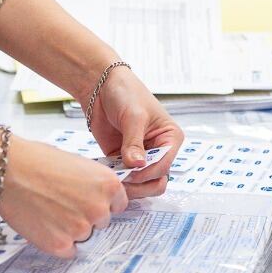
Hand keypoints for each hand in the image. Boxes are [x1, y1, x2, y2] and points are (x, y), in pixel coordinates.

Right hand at [0, 135, 128, 258]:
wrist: (9, 171)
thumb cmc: (38, 161)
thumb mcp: (78, 164)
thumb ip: (94, 184)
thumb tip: (99, 198)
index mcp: (108, 185)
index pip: (118, 205)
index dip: (102, 202)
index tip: (89, 200)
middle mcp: (99, 209)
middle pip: (101, 222)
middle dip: (86, 216)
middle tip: (62, 204)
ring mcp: (81, 229)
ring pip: (83, 236)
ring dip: (71, 229)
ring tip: (49, 210)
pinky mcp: (61, 245)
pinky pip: (68, 251)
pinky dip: (58, 242)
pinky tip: (44, 225)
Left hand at [88, 65, 183, 199]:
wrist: (101, 86)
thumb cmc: (125, 93)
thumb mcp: (133, 116)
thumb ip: (134, 143)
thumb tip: (137, 166)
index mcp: (170, 138)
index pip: (164, 165)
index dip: (148, 172)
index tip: (130, 171)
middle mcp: (159, 150)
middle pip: (157, 181)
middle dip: (141, 184)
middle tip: (122, 180)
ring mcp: (141, 157)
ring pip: (142, 184)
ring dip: (129, 186)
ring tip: (113, 179)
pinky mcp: (123, 159)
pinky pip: (124, 178)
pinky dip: (116, 180)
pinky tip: (105, 174)